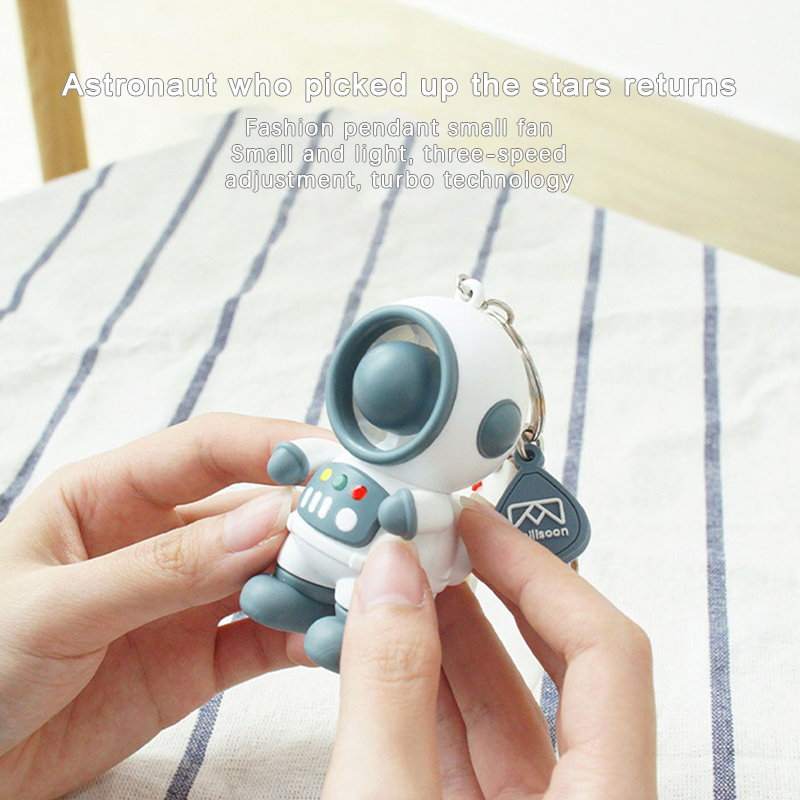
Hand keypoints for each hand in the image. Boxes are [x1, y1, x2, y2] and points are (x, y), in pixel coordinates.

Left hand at [0, 413, 326, 799]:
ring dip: (315, 577)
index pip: (205, 451)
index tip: (331, 460)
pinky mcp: (197, 659)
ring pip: (268, 575)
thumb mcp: (57, 606)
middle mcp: (157, 540)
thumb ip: (165, 567)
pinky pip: (263, 639)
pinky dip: (301, 637)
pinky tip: (330, 638)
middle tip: (367, 526)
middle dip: (311, 516)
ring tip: (360, 586)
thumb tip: (270, 522)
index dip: (270, 446)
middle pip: (252, 512)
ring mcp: (182, 601)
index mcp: (109, 497)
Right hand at [324, 498, 656, 798]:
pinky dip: (422, 692)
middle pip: (556, 671)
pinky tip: (386, 648)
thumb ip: (390, 693)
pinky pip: (463, 746)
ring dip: (448, 638)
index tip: (479, 527)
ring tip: (402, 579)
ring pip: (501, 710)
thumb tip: (391, 577)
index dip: (540, 571)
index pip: (605, 653)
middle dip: (492, 593)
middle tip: (438, 537)